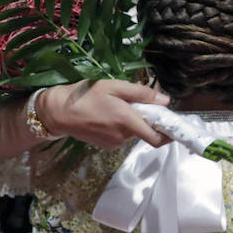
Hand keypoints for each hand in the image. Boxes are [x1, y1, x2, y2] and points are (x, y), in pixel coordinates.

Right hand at [40, 80, 170, 148]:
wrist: (57, 112)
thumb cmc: (85, 95)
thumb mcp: (114, 86)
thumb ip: (141, 94)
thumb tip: (166, 101)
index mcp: (127, 121)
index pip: (157, 139)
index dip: (170, 134)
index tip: (174, 125)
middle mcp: (123, 136)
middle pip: (146, 132)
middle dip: (148, 119)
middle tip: (139, 103)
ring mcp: (114, 143)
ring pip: (133, 133)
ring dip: (133, 122)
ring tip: (117, 105)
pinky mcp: (106, 146)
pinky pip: (122, 135)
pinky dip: (122, 126)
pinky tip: (108, 114)